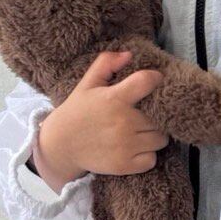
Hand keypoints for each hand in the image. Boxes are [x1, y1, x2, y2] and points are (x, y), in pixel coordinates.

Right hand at [37, 49, 168, 186]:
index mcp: (114, 99)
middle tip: (143, 115)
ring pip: (161, 139)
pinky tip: (135, 149)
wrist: (60, 146)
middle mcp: (123, 122)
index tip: (153, 82)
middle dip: (155, 115)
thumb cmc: (77, 112)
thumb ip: (106, 64)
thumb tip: (128, 54)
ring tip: (141, 132)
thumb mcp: (87, 84)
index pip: (147, 82)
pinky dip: (147, 155)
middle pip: (159, 117)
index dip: (155, 79)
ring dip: (154, 135)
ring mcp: (125, 145)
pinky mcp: (125, 165)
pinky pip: (152, 159)